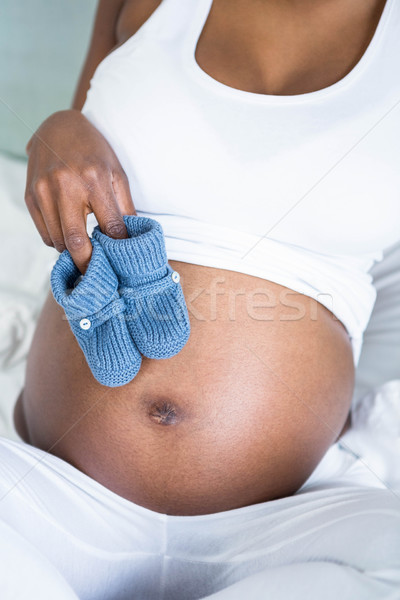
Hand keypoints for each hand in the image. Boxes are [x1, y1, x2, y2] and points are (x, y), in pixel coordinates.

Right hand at [25, 109, 134, 272]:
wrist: (58, 127)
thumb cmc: (95, 153)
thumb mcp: (117, 174)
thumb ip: (125, 208)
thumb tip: (132, 240)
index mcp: (94, 179)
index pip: (110, 227)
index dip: (118, 248)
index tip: (123, 262)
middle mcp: (65, 185)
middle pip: (77, 242)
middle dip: (89, 265)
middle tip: (99, 277)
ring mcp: (43, 191)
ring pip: (58, 242)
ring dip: (73, 254)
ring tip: (87, 255)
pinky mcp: (30, 196)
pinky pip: (45, 234)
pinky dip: (59, 242)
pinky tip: (70, 236)